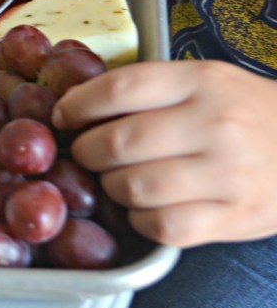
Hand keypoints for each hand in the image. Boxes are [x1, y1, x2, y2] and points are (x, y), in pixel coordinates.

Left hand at [52, 60, 276, 246]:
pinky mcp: (238, 218)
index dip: (78, 105)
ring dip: (111, 187)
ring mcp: (230, 174)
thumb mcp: (204, 80)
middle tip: (86, 153)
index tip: (63, 117)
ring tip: (117, 179)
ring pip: (136, 187)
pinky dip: (142, 220)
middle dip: (86, 151)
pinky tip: (146, 207)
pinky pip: (164, 226)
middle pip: (119, 142)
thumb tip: (73, 106)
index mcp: (201, 82)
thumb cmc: (244, 111)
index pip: (120, 89)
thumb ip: (147, 89)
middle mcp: (216, 125)